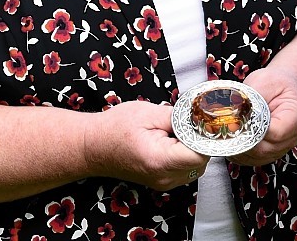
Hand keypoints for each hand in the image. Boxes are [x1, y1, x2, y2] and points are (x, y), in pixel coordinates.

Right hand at [83, 100, 206, 191]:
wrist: (92, 147)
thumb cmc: (115, 128)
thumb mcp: (148, 112)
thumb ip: (179, 117)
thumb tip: (200, 118)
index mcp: (160, 160)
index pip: (201, 154)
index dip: (204, 135)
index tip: (200, 121)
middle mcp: (164, 177)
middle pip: (202, 161)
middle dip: (200, 140)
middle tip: (187, 123)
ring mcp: (164, 183)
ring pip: (197, 166)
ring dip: (194, 148)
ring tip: (177, 132)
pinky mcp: (163, 181)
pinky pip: (186, 169)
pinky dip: (186, 154)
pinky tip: (173, 141)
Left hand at [232, 67, 296, 166]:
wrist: (282, 88)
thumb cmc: (274, 83)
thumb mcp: (265, 82)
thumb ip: (252, 98)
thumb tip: (233, 112)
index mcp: (295, 116)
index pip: (275, 133)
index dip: (254, 131)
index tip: (235, 124)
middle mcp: (292, 136)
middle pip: (266, 149)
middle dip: (243, 143)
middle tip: (224, 133)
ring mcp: (282, 147)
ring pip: (259, 158)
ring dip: (240, 151)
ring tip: (225, 138)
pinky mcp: (271, 152)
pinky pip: (255, 160)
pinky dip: (241, 155)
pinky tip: (230, 143)